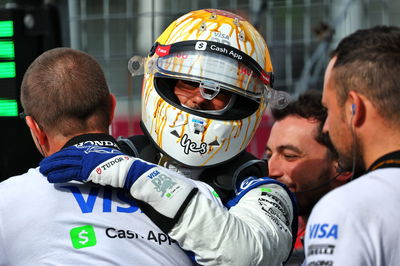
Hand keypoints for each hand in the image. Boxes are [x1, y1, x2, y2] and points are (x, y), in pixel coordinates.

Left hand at [40, 144, 154, 187]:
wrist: (126, 169)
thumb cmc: (119, 166)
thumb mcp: (107, 158)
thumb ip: (98, 159)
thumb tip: (94, 164)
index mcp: (91, 150)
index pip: (71, 151)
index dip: (60, 155)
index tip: (52, 158)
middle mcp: (87, 154)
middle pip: (65, 156)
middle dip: (52, 161)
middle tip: (43, 165)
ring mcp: (86, 162)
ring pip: (64, 163)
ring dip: (52, 168)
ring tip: (43, 172)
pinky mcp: (86, 171)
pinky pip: (68, 173)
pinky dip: (58, 175)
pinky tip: (51, 178)